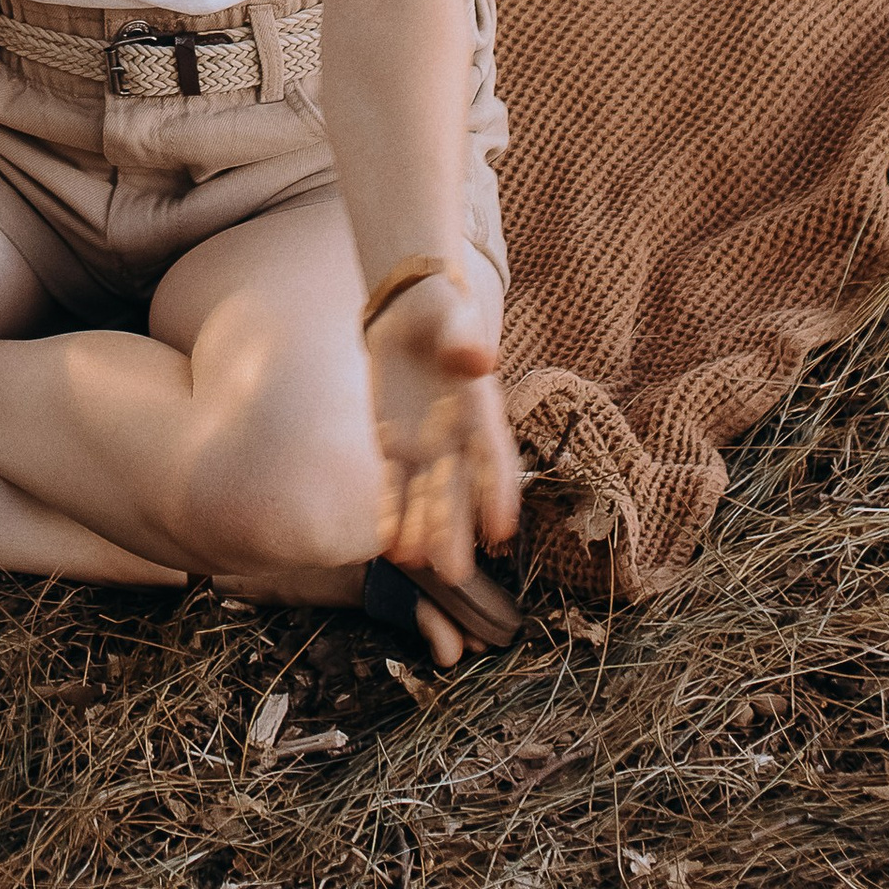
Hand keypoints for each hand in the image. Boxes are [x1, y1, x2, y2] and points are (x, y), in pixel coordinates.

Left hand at [367, 268, 520, 592]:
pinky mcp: (395, 447)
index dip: (498, 491)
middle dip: (454, 530)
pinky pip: (393, 486)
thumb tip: (478, 359)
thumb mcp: (453, 318)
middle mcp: (458, 438)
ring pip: (425, 497)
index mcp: (481, 410)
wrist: (410, 313)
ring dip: (421, 531)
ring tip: (414, 565)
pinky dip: (391, 513)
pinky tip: (387, 546)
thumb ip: (463, 341)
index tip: (502, 529)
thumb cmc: (443, 314)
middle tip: (451, 575)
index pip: (493, 456)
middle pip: (458, 491)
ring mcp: (427, 447)